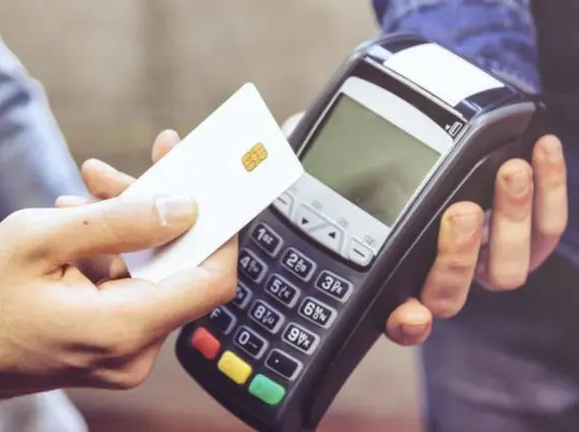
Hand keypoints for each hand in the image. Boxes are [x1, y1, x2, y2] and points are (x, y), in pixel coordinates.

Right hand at [0, 135, 237, 406]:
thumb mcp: (40, 238)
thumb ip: (120, 221)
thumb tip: (184, 207)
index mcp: (121, 330)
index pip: (211, 280)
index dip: (220, 229)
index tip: (210, 186)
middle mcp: (130, 353)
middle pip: (175, 270)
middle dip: (152, 213)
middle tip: (116, 171)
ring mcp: (117, 355)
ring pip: (148, 276)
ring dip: (124, 230)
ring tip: (82, 193)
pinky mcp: (102, 348)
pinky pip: (125, 292)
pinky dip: (109, 256)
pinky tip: (75, 227)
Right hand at [282, 112, 567, 345]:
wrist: (439, 132)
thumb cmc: (377, 153)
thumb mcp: (326, 153)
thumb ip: (299, 156)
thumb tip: (279, 147)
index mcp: (393, 271)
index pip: (397, 314)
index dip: (406, 323)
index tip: (409, 315)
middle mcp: (439, 273)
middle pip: (452, 295)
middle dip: (459, 259)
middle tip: (459, 211)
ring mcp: (484, 255)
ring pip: (506, 270)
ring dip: (511, 223)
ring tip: (508, 172)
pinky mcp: (526, 230)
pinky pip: (546, 230)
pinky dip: (550, 193)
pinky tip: (539, 152)